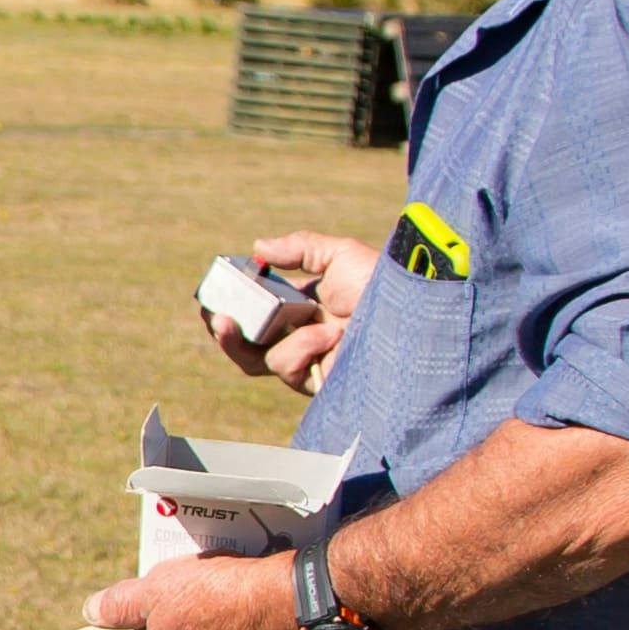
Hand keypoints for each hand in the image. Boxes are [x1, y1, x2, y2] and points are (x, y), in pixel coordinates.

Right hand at [203, 228, 378, 392]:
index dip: (232, 304)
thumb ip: (299, 248)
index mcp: (303, 307)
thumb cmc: (385, 286)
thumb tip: (258, 247)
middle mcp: (301, 337)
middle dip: (223, 332)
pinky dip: (301, 347)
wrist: (414, 317)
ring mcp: (308, 362)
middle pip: (246, 344)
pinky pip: (286, 368)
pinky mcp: (316, 382)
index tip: (216, 288)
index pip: (256, 311)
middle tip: (215, 316)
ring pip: (257, 360)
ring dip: (264, 339)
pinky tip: (329, 335)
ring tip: (286, 322)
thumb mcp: (341, 255)